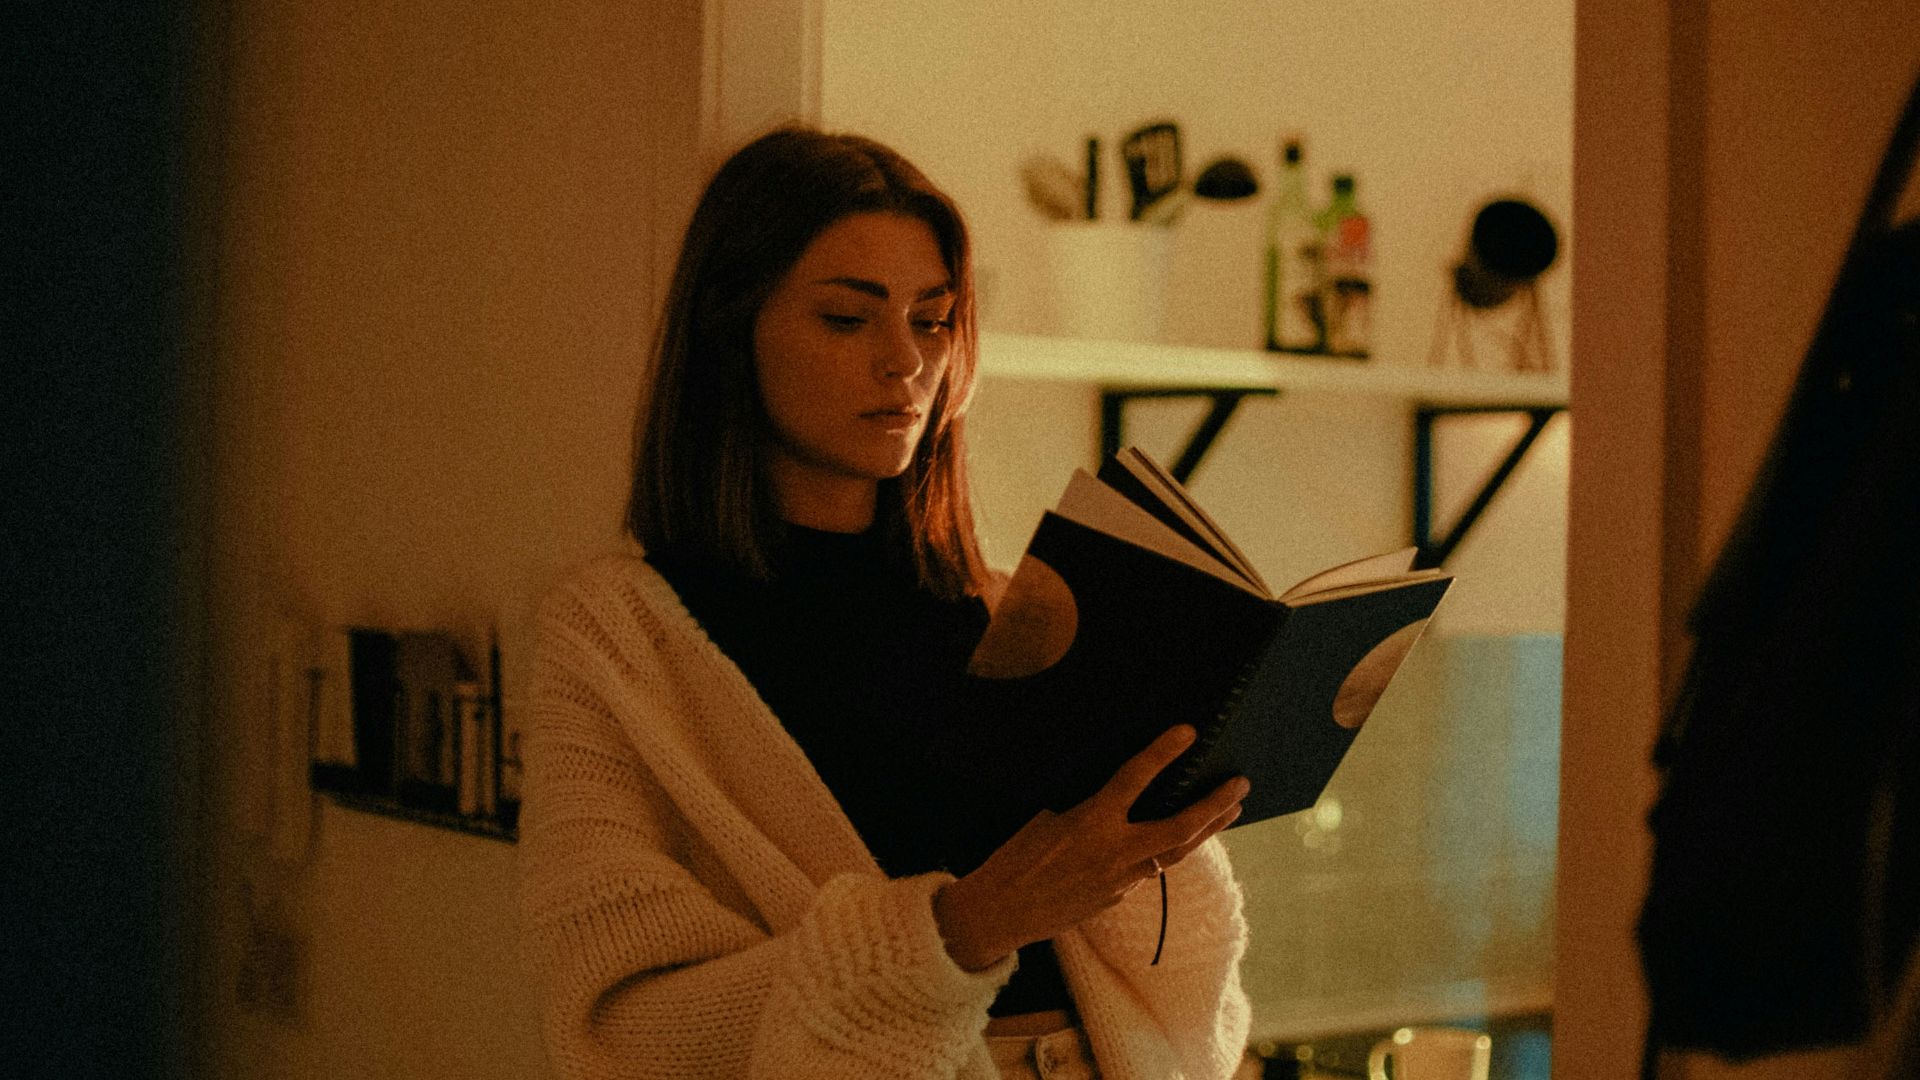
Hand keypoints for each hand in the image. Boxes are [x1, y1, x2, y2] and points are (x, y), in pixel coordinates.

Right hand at [933, 724, 1248, 970]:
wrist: (999, 912)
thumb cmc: (1015, 857)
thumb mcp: (1047, 817)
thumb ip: (1087, 804)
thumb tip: (1118, 790)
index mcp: (1089, 822)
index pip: (1135, 779)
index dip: (1163, 753)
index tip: (1188, 732)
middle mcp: (1113, 853)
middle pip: (1180, 829)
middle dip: (1215, 805)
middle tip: (1240, 784)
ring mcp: (1120, 881)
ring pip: (1176, 854)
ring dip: (1207, 830)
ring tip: (1232, 810)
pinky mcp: (1117, 898)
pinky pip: (1148, 870)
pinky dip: (1166, 851)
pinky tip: (1177, 840)